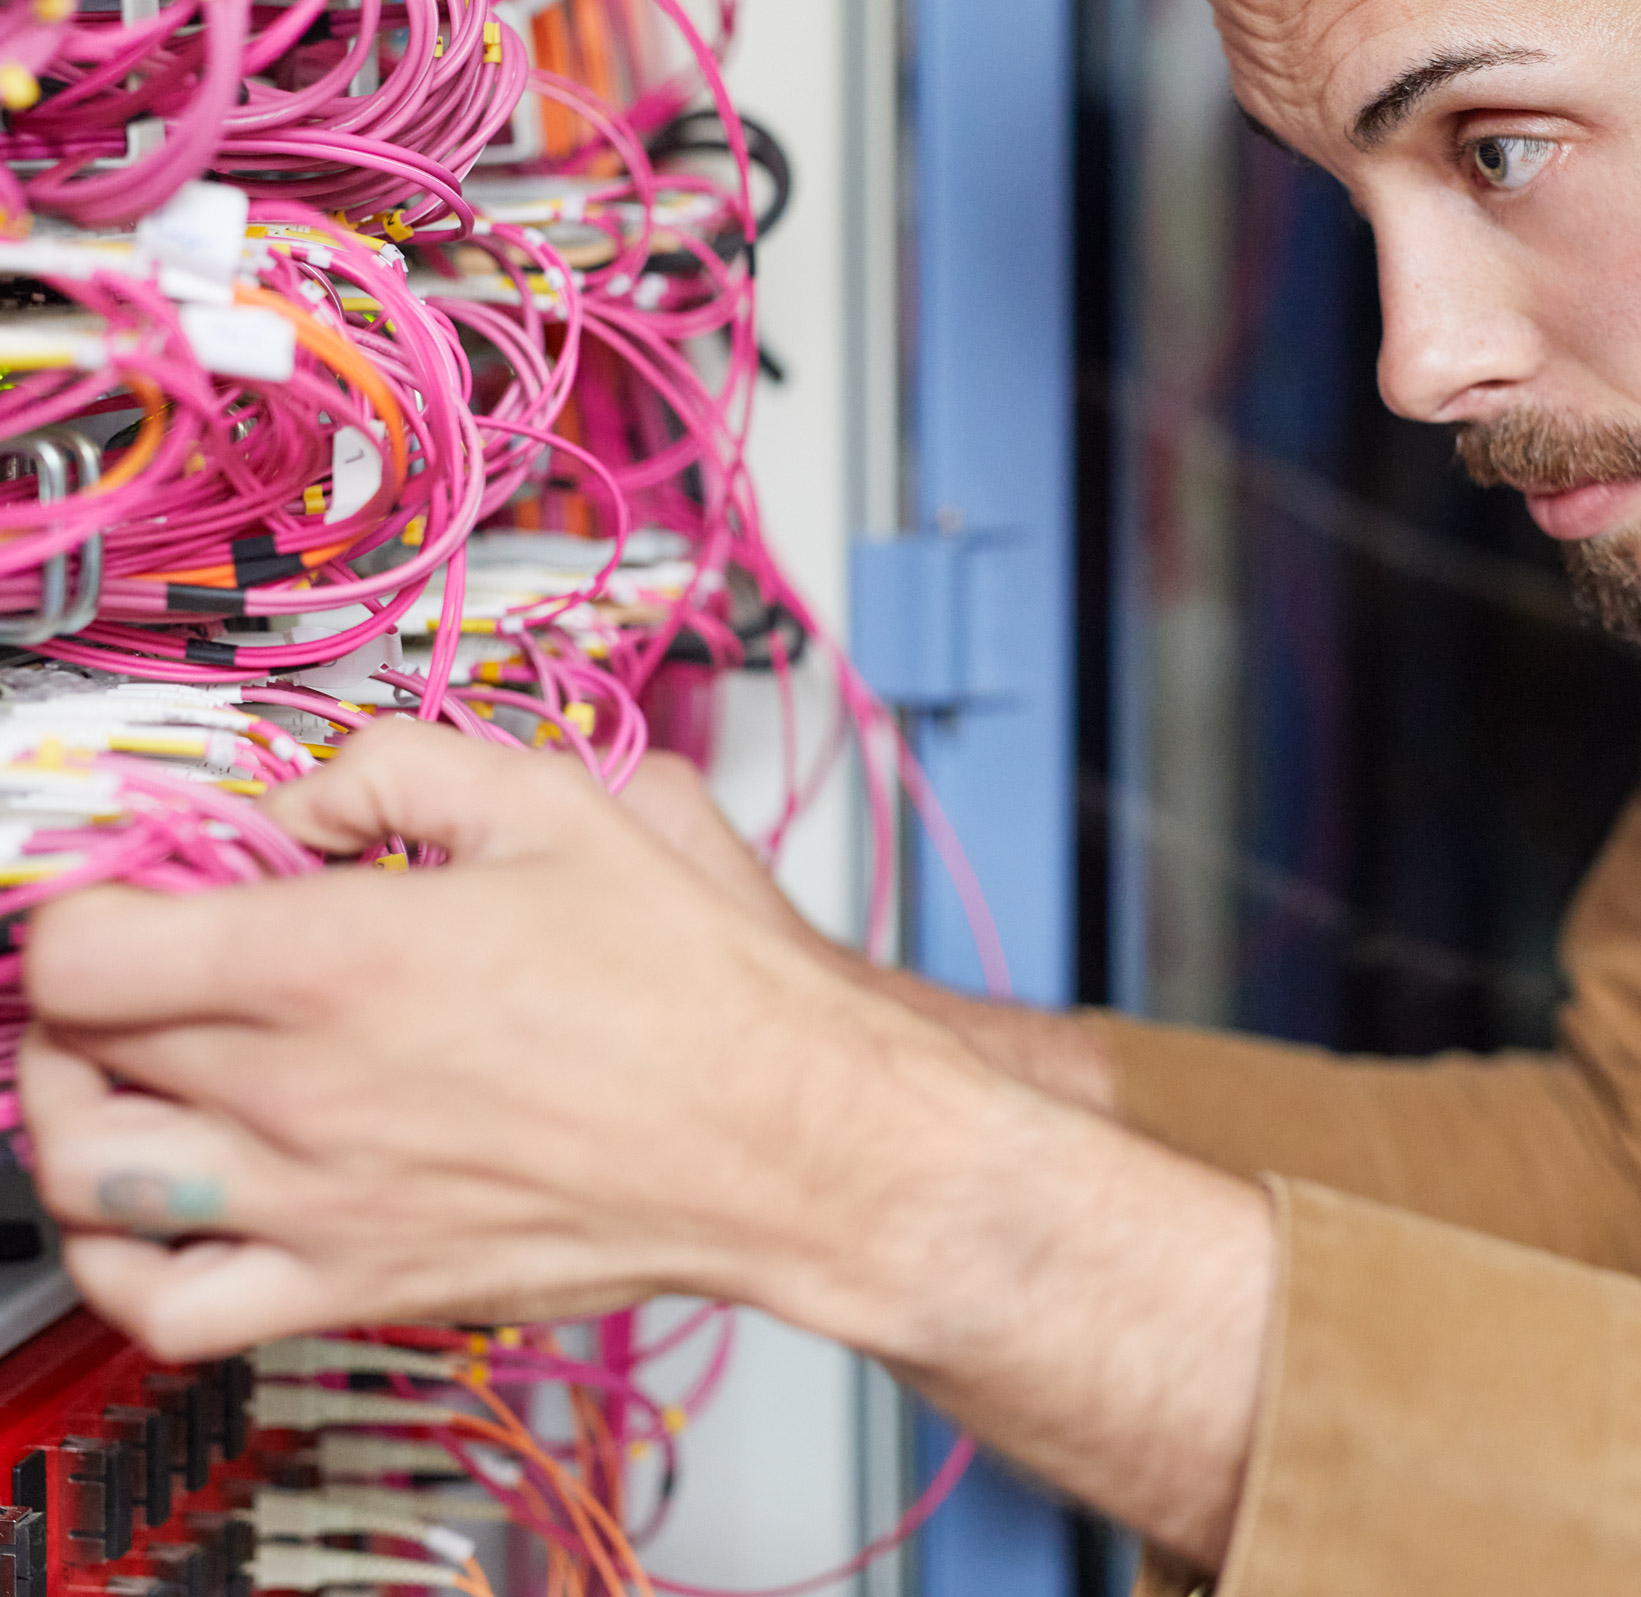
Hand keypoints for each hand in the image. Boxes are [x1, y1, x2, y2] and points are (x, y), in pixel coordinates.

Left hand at [21, 719, 1270, 1567]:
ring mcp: (320, 1204)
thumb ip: (399, 768)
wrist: (794, 1139)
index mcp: (336, 958)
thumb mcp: (565, 804)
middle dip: (88, 993)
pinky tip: (152, 1213)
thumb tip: (308, 796)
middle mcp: (301, 1092)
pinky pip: (167, 1308)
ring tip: (126, 1075)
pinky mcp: (362, 1285)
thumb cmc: (705, 989)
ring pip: (88, 1178)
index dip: (79, 903)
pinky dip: (118, 1262)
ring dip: (72, 1113)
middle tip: (151, 958)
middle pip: (75, 1052)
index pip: (83, 947)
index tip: (128, 887)